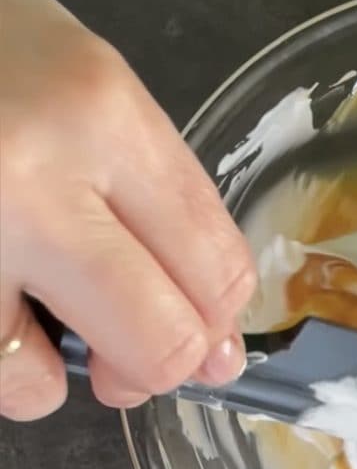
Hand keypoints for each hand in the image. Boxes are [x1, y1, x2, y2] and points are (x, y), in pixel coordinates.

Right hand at [0, 0, 255, 419]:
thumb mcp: (84, 85)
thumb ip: (154, 198)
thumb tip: (212, 331)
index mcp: (102, 113)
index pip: (216, 263)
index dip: (222, 325)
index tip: (210, 341)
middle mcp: (31, 173)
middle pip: (160, 339)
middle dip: (163, 365)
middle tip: (134, 353)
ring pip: (48, 383)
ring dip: (63, 378)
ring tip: (43, 328)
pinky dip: (5, 371)